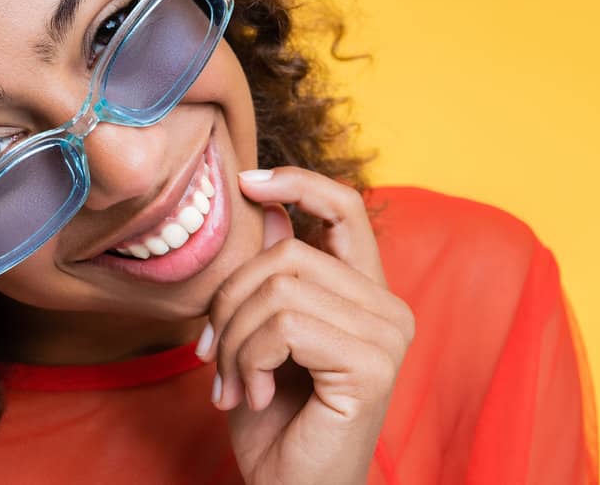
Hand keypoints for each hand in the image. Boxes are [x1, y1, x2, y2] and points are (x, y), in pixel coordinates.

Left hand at [195, 167, 414, 484]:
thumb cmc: (277, 418)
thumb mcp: (262, 334)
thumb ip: (273, 275)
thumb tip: (266, 208)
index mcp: (365, 293)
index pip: (347, 208)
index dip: (299, 182)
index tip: (248, 181)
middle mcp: (388, 307)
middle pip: (287, 255)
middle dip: (229, 303)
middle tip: (211, 355)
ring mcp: (386, 335)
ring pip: (278, 290)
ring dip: (231, 340)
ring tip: (230, 383)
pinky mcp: (371, 364)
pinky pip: (283, 327)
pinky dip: (247, 360)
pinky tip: (252, 396)